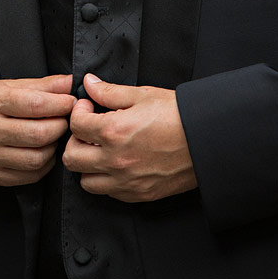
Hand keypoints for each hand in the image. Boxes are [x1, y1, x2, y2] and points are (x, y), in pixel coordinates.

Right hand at [0, 74, 74, 186]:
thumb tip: (70, 83)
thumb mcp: (7, 85)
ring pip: (37, 158)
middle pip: (40, 134)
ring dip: (54, 147)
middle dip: (61, 126)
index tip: (71, 101)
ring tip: (54, 135)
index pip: (36, 105)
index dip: (61, 104)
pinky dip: (44, 164)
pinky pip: (29, 176)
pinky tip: (43, 151)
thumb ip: (41, 85)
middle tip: (65, 119)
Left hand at [62, 74, 197, 202]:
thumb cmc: (178, 115)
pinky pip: (108, 192)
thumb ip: (110, 91)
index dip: (78, 111)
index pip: (75, 125)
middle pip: (71, 157)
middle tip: (89, 129)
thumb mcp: (143, 95)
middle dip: (75, 139)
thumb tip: (89, 84)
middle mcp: (116, 160)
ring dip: (88, 164)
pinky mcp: (138, 194)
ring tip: (101, 149)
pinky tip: (117, 163)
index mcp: (114, 132)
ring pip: (85, 181)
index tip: (88, 107)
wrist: (206, 141)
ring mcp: (126, 181)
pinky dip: (106, 179)